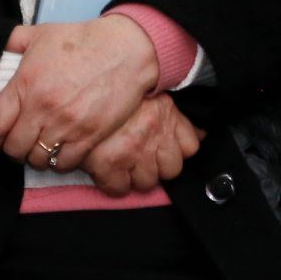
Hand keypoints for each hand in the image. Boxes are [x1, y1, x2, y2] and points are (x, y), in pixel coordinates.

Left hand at [0, 15, 159, 173]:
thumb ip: (13, 40)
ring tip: (41, 148)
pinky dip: (60, 161)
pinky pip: (64, 163)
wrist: (128, 48)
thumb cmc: (85, 39)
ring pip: (38, 159)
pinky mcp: (89, 135)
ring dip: (36, 157)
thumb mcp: (43, 33)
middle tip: (20, 145)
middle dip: (13, 150)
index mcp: (26, 83)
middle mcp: (43, 107)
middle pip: (14, 148)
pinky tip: (62, 150)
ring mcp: (66, 123)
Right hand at [81, 92, 203, 195]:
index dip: (178, 151)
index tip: (165, 150)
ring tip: (126, 164)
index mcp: (165, 114)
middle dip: (159, 166)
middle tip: (143, 158)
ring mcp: (132, 151)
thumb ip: (177, 117)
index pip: (191, 147)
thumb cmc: (115, 94)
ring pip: (148, 183)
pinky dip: (114, 185)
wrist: (78, 90)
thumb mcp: (152, 96)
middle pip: (172, 169)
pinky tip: (109, 172)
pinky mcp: (107, 165)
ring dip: (138, 177)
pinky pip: (120, 190)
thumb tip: (202, 134)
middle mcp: (153, 133)